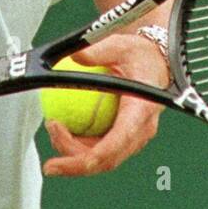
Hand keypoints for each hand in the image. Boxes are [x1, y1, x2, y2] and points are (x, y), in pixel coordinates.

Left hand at [42, 32, 167, 177]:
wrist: (156, 63)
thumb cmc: (141, 55)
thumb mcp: (121, 45)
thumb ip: (98, 51)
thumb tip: (74, 55)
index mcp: (141, 111)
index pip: (115, 143)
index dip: (87, 159)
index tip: (61, 163)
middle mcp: (140, 130)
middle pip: (106, 160)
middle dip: (73, 162)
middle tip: (51, 133)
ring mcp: (132, 137)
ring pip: (101, 159)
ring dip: (73, 151)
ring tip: (53, 126)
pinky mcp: (123, 137)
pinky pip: (99, 150)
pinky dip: (78, 146)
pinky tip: (61, 130)